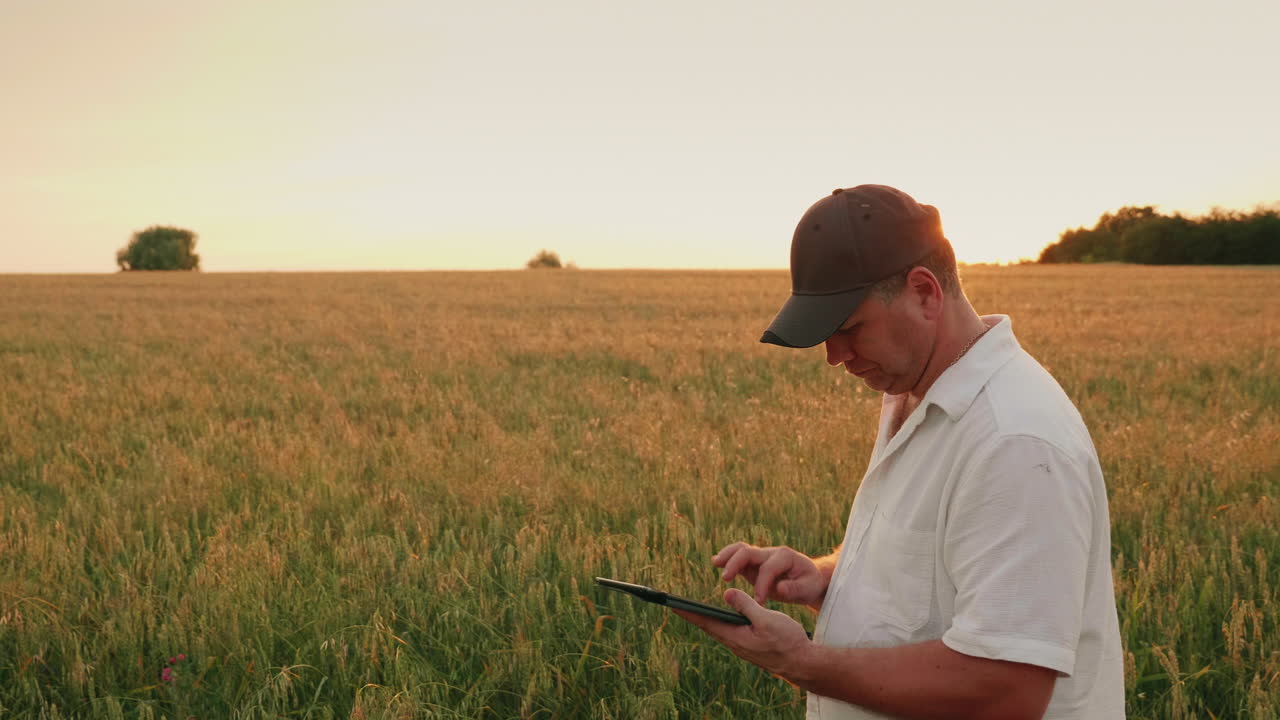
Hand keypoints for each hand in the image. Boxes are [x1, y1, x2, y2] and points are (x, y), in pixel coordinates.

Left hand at [673, 588, 814, 678]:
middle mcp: (734, 641)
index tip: (672, 604)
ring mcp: (740, 644)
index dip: (688, 612)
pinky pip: (728, 631)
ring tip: (692, 609)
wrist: (801, 662)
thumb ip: (746, 606)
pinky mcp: (748, 644)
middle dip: (692, 614)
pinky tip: (720, 617)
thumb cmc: (786, 641)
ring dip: (705, 618)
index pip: (706, 621)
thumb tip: (726, 593)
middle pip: (708, 625)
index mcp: (735, 635)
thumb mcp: (767, 619)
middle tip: (676, 604)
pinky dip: (719, 622)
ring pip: (718, 629)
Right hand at [713, 543, 827, 606]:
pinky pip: (738, 556)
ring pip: (740, 549)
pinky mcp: (753, 563)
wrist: (808, 577)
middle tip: (726, 580)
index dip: (762, 584)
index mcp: (785, 557)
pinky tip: (717, 564)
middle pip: (749, 552)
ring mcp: (760, 556)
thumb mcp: (808, 588)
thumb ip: (795, 589)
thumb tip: (780, 588)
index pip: (768, 568)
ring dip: (727, 555)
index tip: (759, 601)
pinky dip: (727, 558)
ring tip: (715, 563)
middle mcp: (770, 553)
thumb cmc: (808, 583)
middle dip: (736, 564)